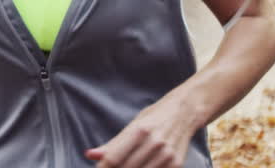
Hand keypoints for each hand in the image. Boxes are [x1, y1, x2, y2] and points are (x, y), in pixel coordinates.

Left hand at [84, 98, 198, 167]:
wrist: (184, 113)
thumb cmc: (154, 118)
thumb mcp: (132, 125)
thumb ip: (112, 144)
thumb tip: (90, 155)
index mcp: (140, 130)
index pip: (114, 158)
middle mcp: (154, 143)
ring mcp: (167, 155)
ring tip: (126, 166)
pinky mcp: (177, 164)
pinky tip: (142, 165)